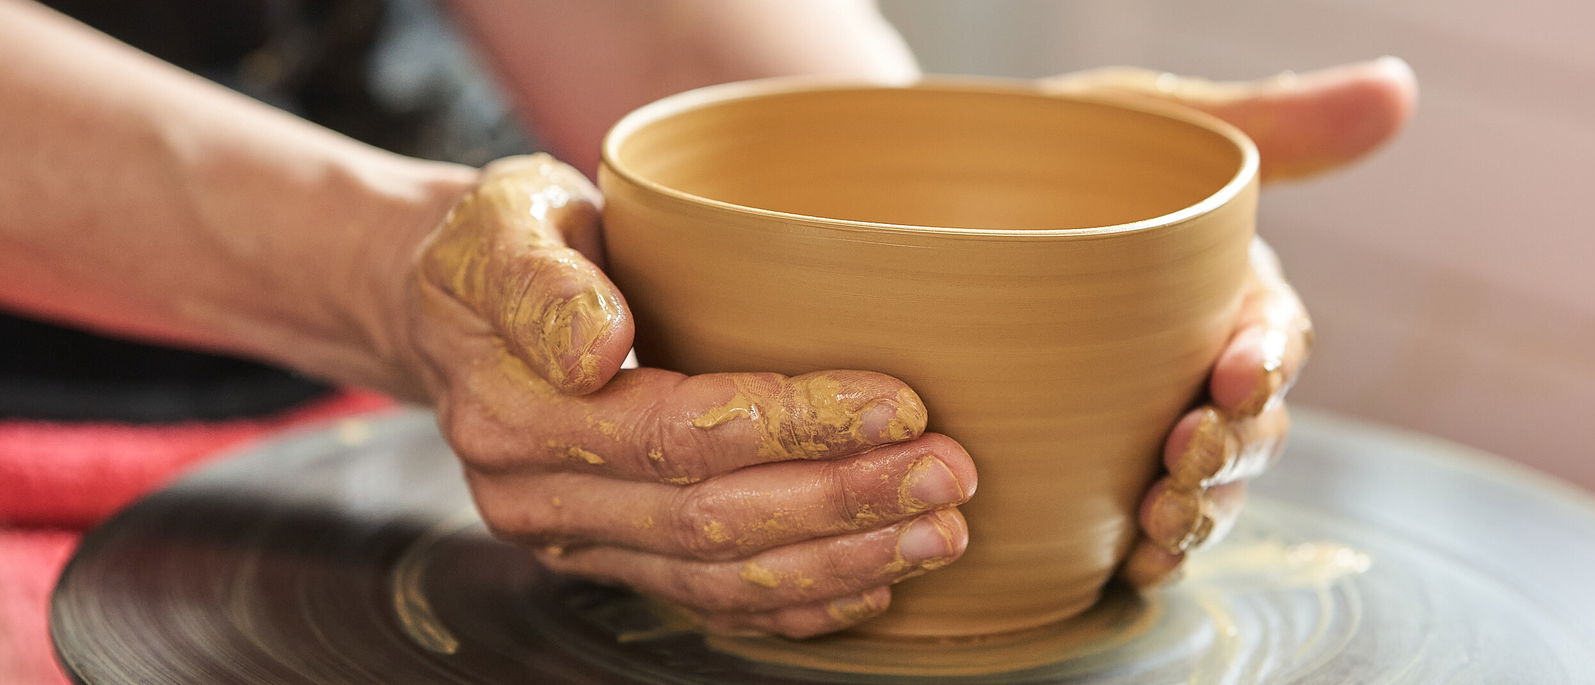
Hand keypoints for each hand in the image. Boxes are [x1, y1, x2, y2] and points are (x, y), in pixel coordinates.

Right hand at [393, 156, 974, 637]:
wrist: (444, 310)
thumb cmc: (490, 248)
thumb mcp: (499, 225)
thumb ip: (540, 282)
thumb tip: (595, 346)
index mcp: (515, 410)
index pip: (677, 432)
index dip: (793, 426)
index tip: (898, 403)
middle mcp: (539, 494)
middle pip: (712, 520)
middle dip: (841, 505)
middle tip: (948, 475)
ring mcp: (572, 537)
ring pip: (718, 578)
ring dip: (838, 562)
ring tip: (936, 532)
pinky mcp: (605, 555)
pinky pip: (704, 601)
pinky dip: (794, 605)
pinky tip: (871, 585)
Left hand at [1043, 57, 1417, 586]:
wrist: (938, 195)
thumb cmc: (1060, 151)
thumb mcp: (1152, 120)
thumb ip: (1270, 121)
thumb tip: (1394, 90)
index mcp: (1227, 290)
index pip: (1275, 335)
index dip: (1267, 361)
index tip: (1235, 375)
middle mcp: (1198, 362)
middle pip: (1250, 427)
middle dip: (1230, 450)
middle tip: (1183, 454)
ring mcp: (1151, 418)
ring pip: (1210, 483)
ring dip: (1199, 509)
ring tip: (1159, 520)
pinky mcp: (1099, 462)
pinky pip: (1145, 521)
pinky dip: (1153, 548)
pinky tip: (1133, 562)